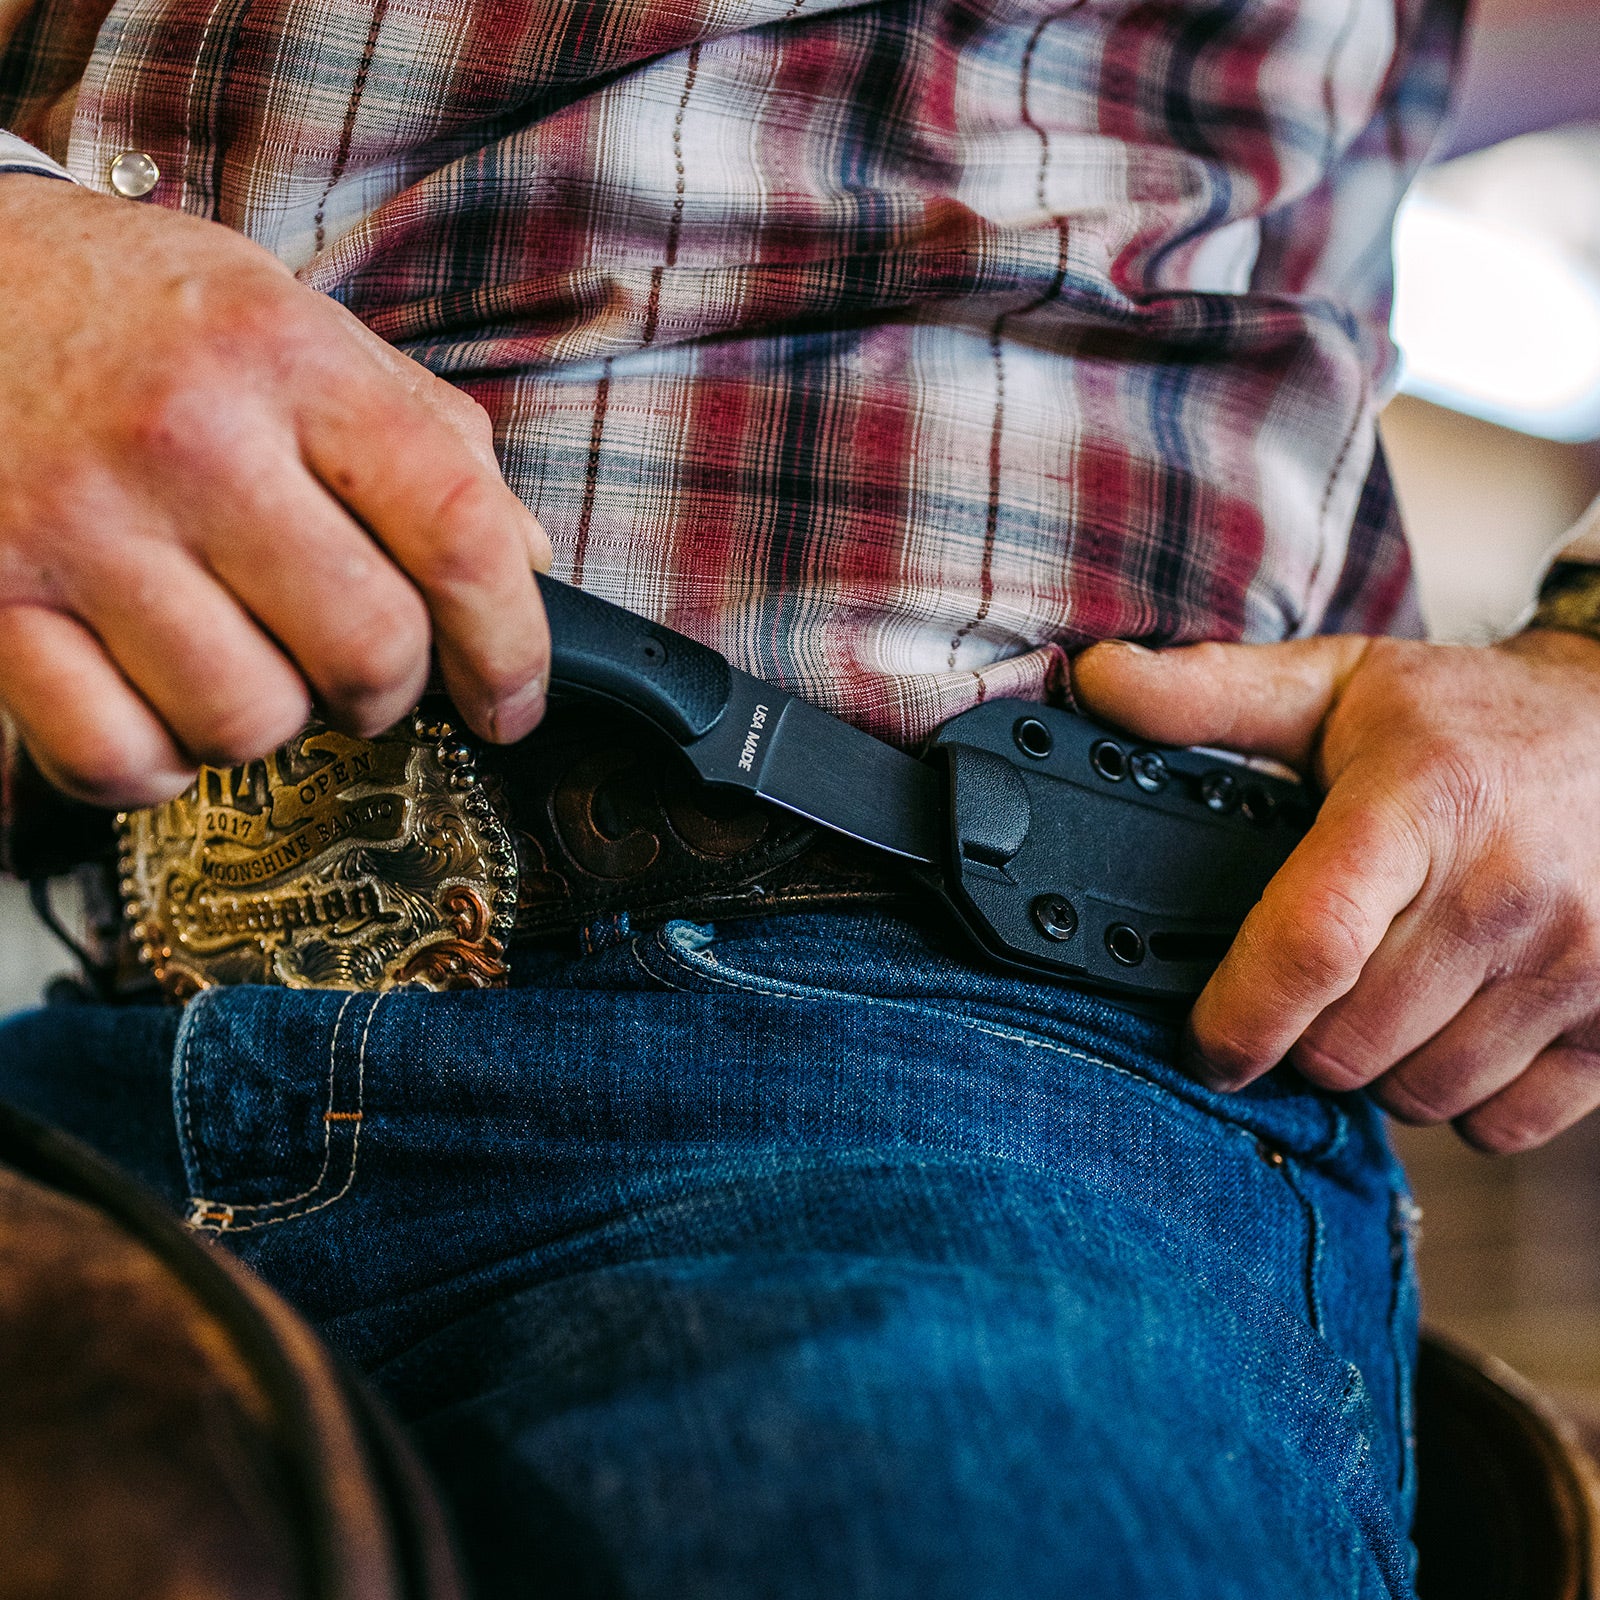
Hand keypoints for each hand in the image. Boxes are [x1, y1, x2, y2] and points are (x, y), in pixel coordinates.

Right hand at [0, 175, 551, 806]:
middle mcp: (186, 440)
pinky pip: (116, 758)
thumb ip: (424, 435)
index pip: (458, 531)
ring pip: (248, 722)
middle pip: (366, 651)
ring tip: (240, 656)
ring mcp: (76, 525)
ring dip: (270, 720)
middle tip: (358, 669)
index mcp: (287, 361)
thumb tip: (528, 558)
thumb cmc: (133, 312)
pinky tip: (155, 700)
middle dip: (386, 690)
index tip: (512, 698)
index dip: (512, 644)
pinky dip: (155, 760)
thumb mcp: (296, 322)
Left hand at [1073, 627, 1599, 1151]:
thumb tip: (1097, 681)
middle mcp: (1507, 893)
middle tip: (1308, 983)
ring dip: (1377, 1068)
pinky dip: (1461, 1099)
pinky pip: (1500, 1126)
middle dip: (1301, 1034)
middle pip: (1347, 1045)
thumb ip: (1211, 693)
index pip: (1313, 943)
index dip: (1238, 1015)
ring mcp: (1577, 968)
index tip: (1203, 1041)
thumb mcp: (1340, 684)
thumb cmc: (1478, 719)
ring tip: (1382, 993)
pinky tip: (1454, 1026)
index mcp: (1422, 808)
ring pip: (1417, 1095)